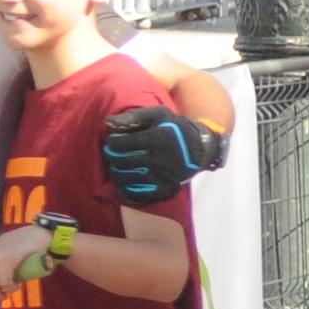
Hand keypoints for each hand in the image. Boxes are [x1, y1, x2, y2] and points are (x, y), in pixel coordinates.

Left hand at [99, 105, 225, 202]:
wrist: (201, 148)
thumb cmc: (175, 128)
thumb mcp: (158, 115)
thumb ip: (133, 116)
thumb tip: (107, 122)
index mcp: (158, 139)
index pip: (120, 144)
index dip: (112, 141)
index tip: (114, 140)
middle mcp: (161, 159)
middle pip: (120, 161)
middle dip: (111, 156)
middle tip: (113, 153)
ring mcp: (163, 177)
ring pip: (124, 178)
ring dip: (116, 172)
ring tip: (119, 165)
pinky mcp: (165, 190)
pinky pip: (136, 194)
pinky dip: (124, 189)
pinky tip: (125, 181)